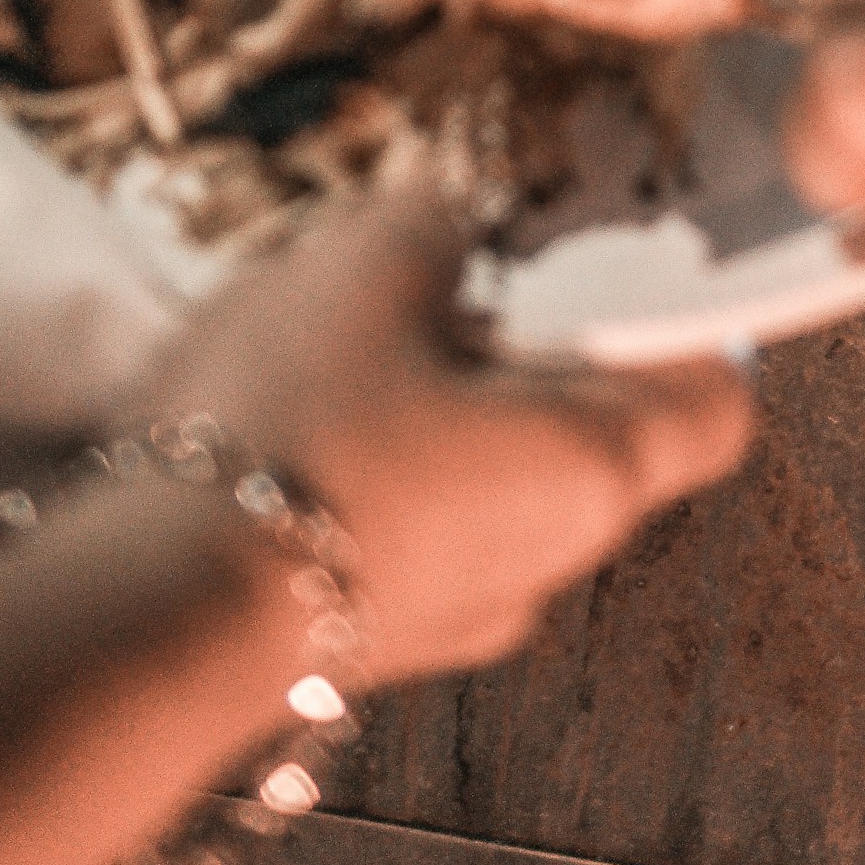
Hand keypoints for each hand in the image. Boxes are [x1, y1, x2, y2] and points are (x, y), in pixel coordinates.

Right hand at [144, 195, 752, 679]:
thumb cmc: (296, 434)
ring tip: (363, 333)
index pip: (712, 404)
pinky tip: (305, 413)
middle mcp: (549, 561)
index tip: (642, 261)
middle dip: (535, 346)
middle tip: (465, 273)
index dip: (693, 322)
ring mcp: (459, 616)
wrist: (152, 618)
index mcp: (594, 470)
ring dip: (451, 404)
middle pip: (597, 435)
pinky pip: (415, 530)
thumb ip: (434, 227)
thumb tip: (450, 227)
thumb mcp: (368, 269)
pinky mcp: (373, 637)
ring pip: (497, 483)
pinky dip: (388, 466)